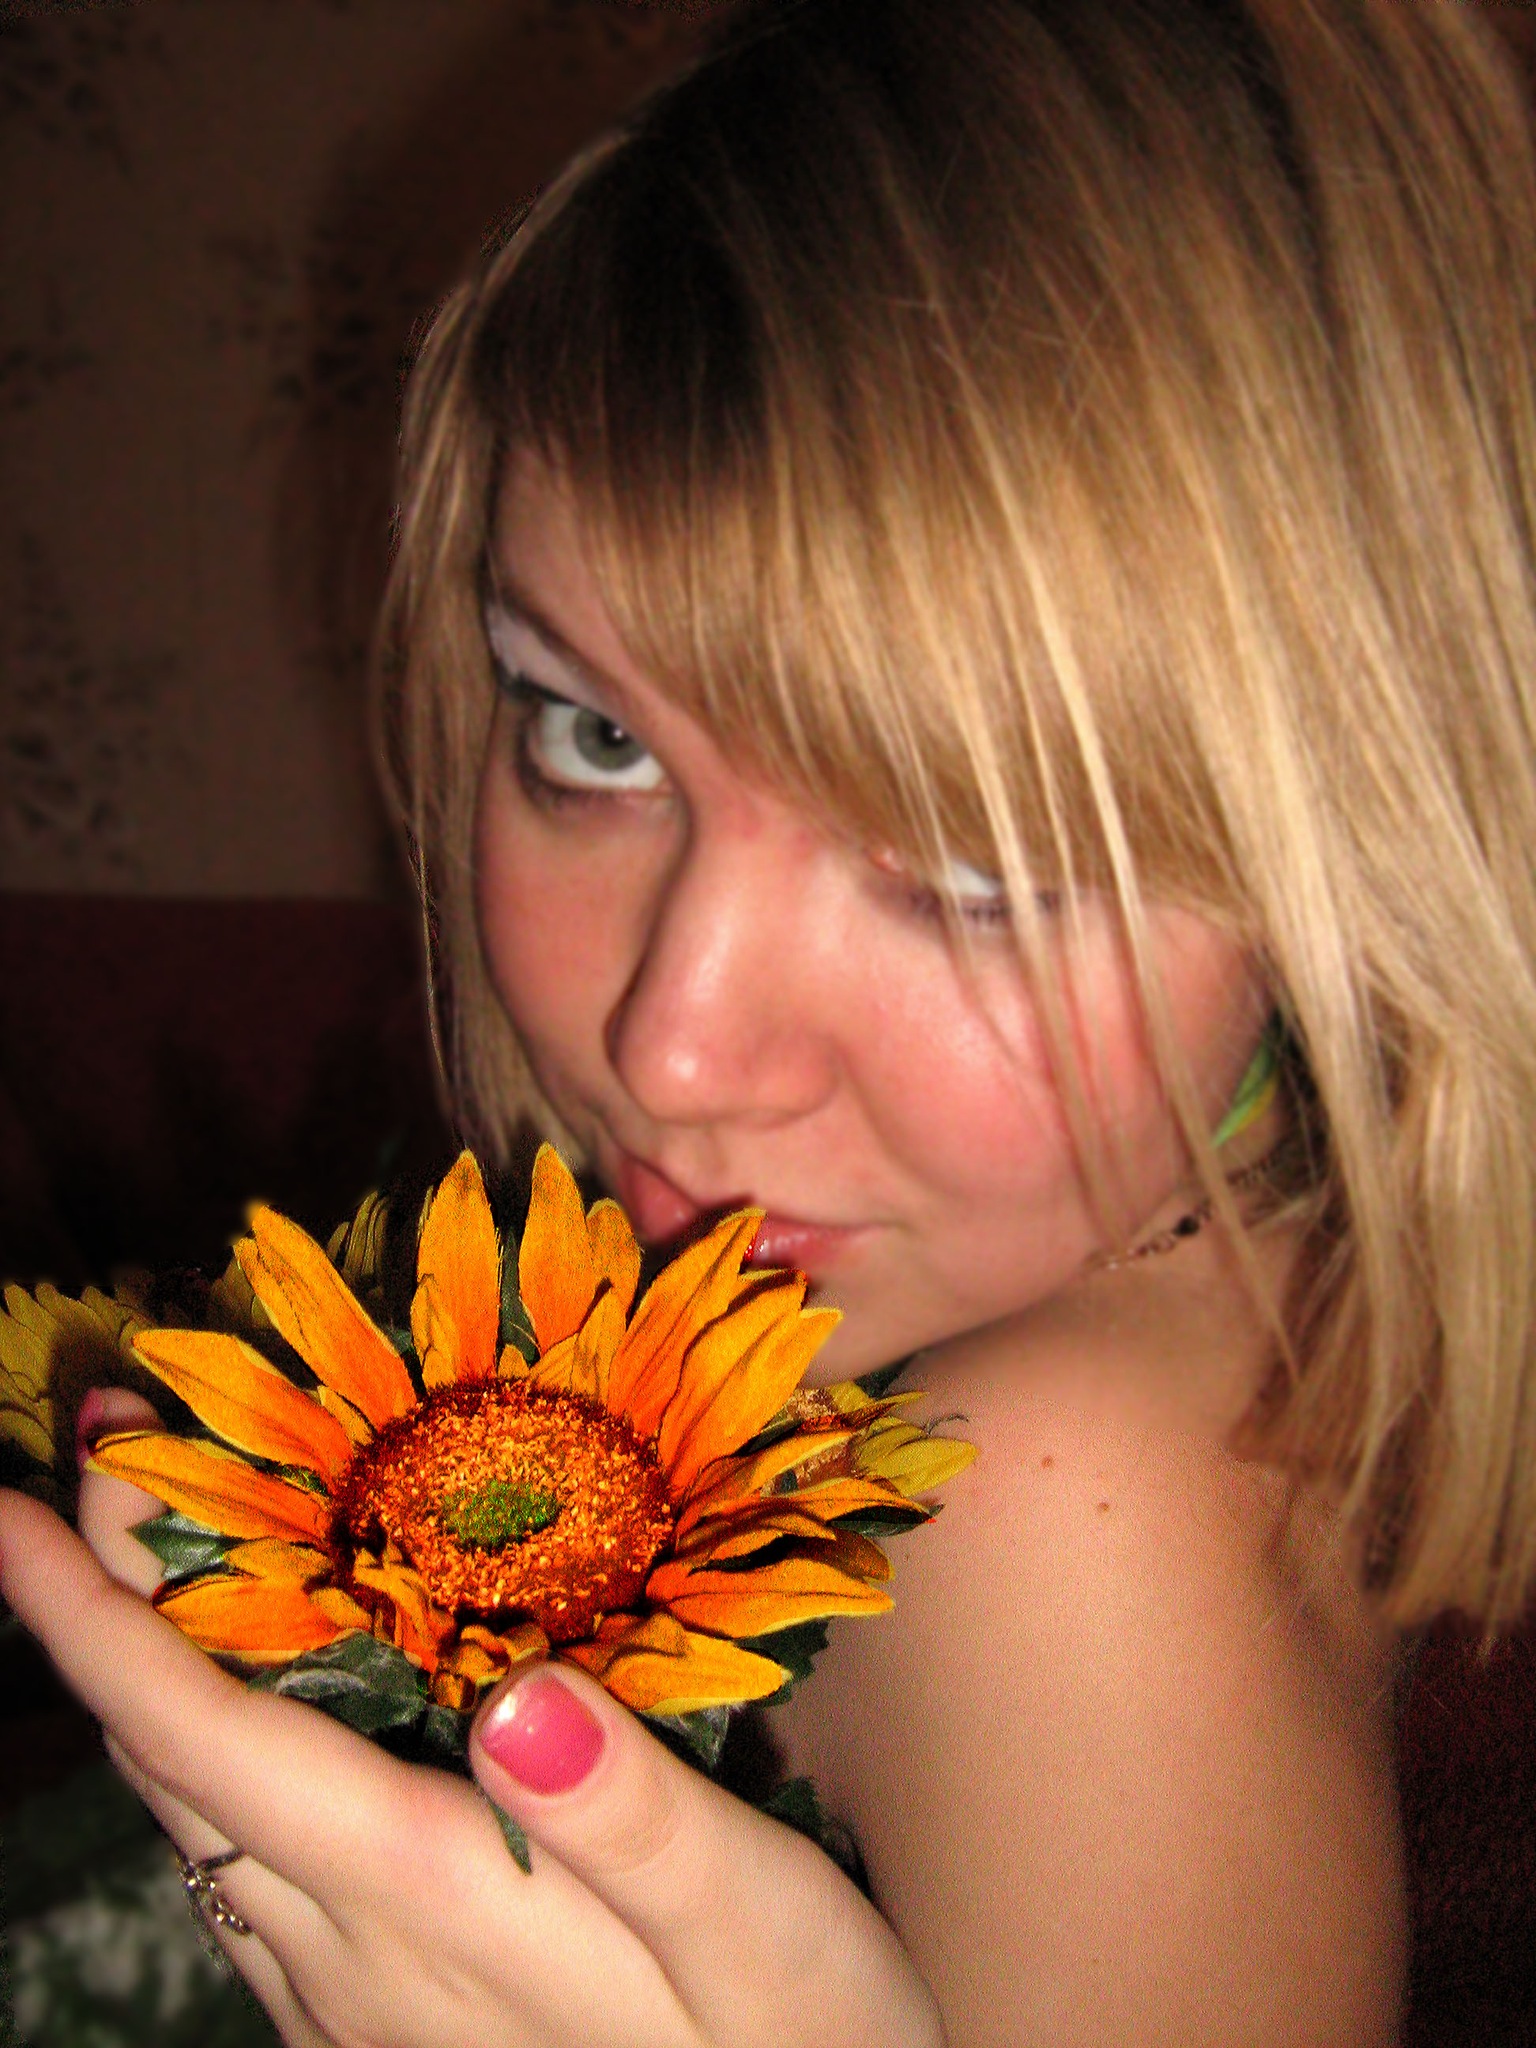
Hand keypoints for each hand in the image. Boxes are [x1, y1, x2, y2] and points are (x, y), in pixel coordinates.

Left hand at [0, 1446, 940, 2047]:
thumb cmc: (805, 2042)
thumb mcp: (760, 1930)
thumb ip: (638, 1820)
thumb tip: (522, 1696)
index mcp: (432, 1893)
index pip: (208, 1745)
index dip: (95, 1622)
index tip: (16, 1506)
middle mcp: (353, 1946)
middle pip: (174, 1761)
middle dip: (114, 1600)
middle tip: (124, 1443)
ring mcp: (351, 1992)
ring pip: (195, 1815)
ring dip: (154, 1668)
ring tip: (178, 1532)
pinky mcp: (375, 2012)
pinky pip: (243, 1863)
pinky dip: (214, 1745)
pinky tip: (265, 1690)